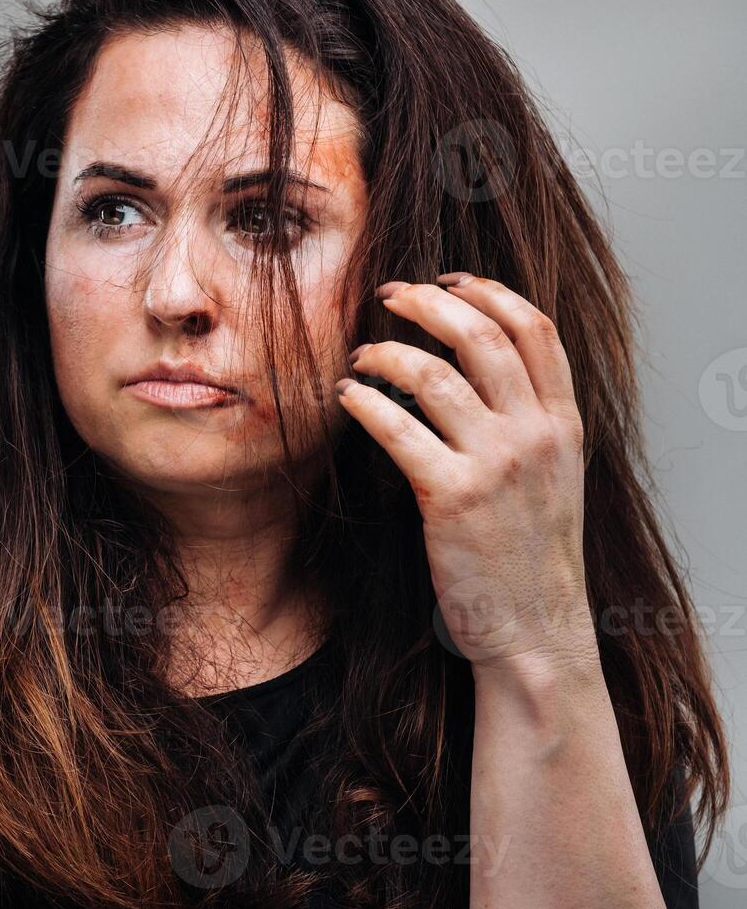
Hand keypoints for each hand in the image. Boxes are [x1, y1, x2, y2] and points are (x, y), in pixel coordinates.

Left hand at [335, 273, 596, 676]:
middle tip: (388, 296)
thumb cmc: (531, 553)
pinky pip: (397, 429)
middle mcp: (536, 435)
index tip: (447, 280)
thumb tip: (476, 368)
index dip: (488, 291)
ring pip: (434, 373)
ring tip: (360, 356)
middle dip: (427, 303)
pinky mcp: (452, 497)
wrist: (535, 629)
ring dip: (386, 352)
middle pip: (481, 335)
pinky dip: (364, 403)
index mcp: (564, 423)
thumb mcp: (553, 476)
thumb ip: (529, 421)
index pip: (535, 328)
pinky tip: (346, 397)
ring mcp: (496, 465)